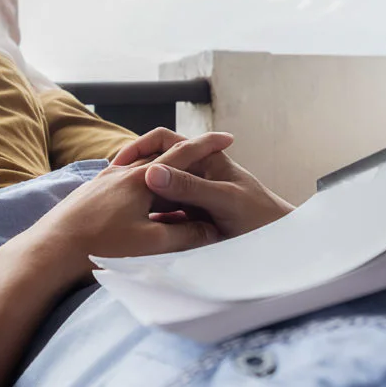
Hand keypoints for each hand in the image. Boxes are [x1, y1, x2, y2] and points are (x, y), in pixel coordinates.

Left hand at [15, 132, 235, 284]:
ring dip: (161, 168)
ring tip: (178, 178)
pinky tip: (140, 191)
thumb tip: (212, 231)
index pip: (182, 154)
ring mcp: (103, 178)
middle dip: (186, 156)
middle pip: (162, 156)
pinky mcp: (90, 190)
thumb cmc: (101, 246)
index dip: (207, 145)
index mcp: (141, 178)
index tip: (228, 137)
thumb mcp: (151, 244)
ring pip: (140, 166)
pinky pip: (122, 177)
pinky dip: (140, 179)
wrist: (50, 250)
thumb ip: (185, 235)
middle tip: (209, 158)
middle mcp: (122, 171)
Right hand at [114, 128, 294, 238]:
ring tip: (115, 215)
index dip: (139, 148)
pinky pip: (162, 214)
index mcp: (203, 159)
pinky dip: (148, 219)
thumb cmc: (259, 217)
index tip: (118, 165)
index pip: (163, 141)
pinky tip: (133, 232)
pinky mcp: (189, 219)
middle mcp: (194, 174)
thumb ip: (189, 187)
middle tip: (106, 192)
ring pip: (155, 193)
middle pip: (154, 166)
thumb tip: (152, 172)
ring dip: (138, 200)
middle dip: (132, 176)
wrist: (279, 245)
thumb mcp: (223, 200)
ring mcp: (191, 197)